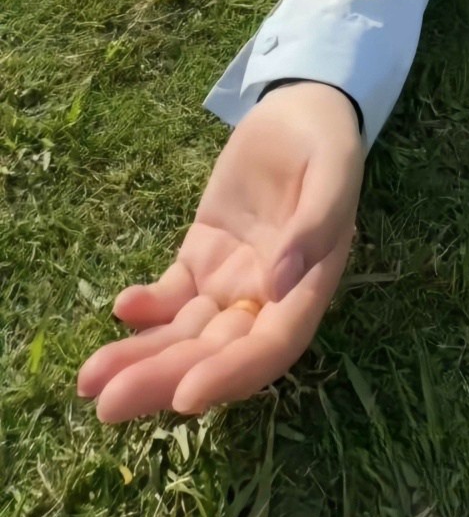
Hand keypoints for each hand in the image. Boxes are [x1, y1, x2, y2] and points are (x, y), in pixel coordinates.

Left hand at [78, 83, 363, 421]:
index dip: (231, 375)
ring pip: (184, 332)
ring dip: (140, 357)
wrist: (300, 111)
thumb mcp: (333, 173)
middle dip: (163, 379)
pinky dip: (145, 307)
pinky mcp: (202, 256)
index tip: (185, 397)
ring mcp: (231, 280)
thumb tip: (278, 284)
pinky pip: (171, 295)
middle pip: (215, 352)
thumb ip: (314, 226)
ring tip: (88, 380)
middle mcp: (268, 297)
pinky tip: (122, 305)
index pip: (270, 346)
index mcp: (309, 286)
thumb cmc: (325, 142)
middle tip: (106, 405)